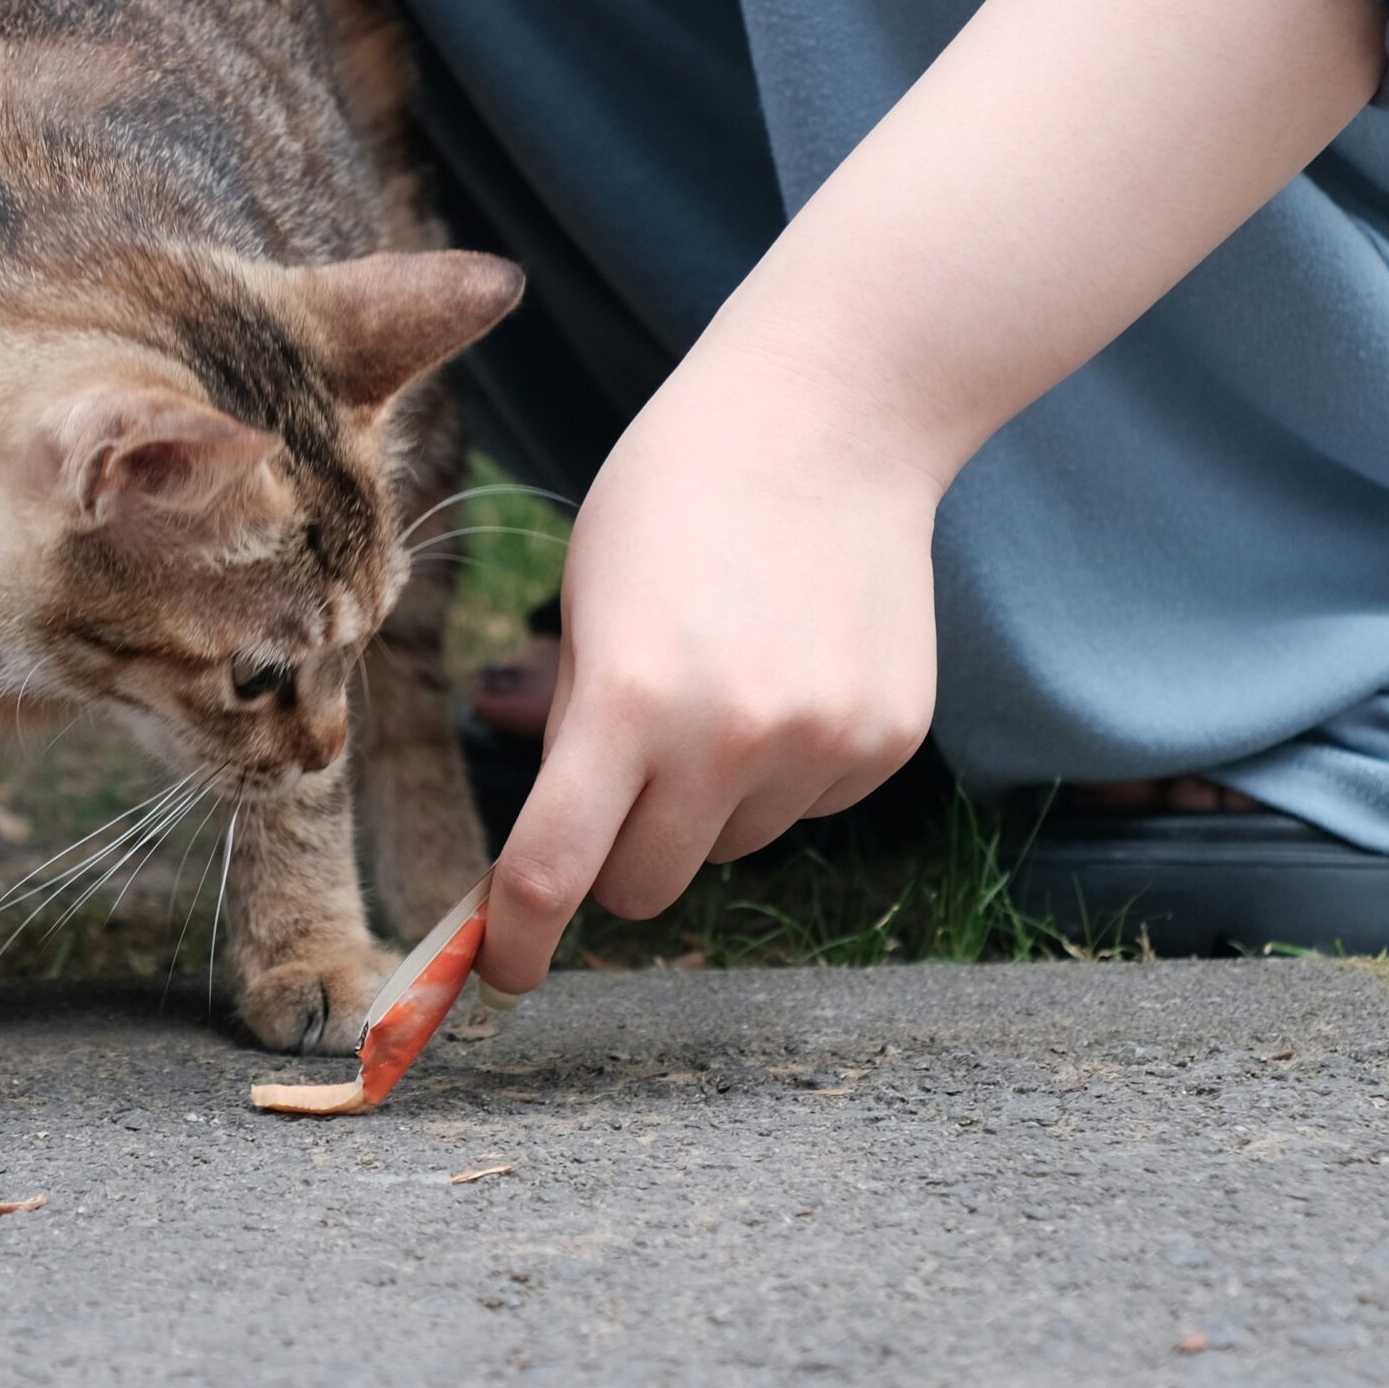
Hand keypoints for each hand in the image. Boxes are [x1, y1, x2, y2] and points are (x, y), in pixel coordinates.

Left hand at [478, 334, 940, 991]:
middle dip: (617, 851)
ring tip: (723, 675)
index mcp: (631, 697)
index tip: (500, 969)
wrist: (830, 418)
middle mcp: (734, 737)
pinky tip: (788, 668)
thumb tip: (554, 846)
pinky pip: (806, 808)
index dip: (516, 937)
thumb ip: (572, 722)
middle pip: (645, 886)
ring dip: (707, 801)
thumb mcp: (586, 597)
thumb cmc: (677, 492)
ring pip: (730, 847)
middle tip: (622, 765)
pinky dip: (782, 769)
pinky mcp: (888, 741)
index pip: (555, 870)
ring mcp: (823, 743)